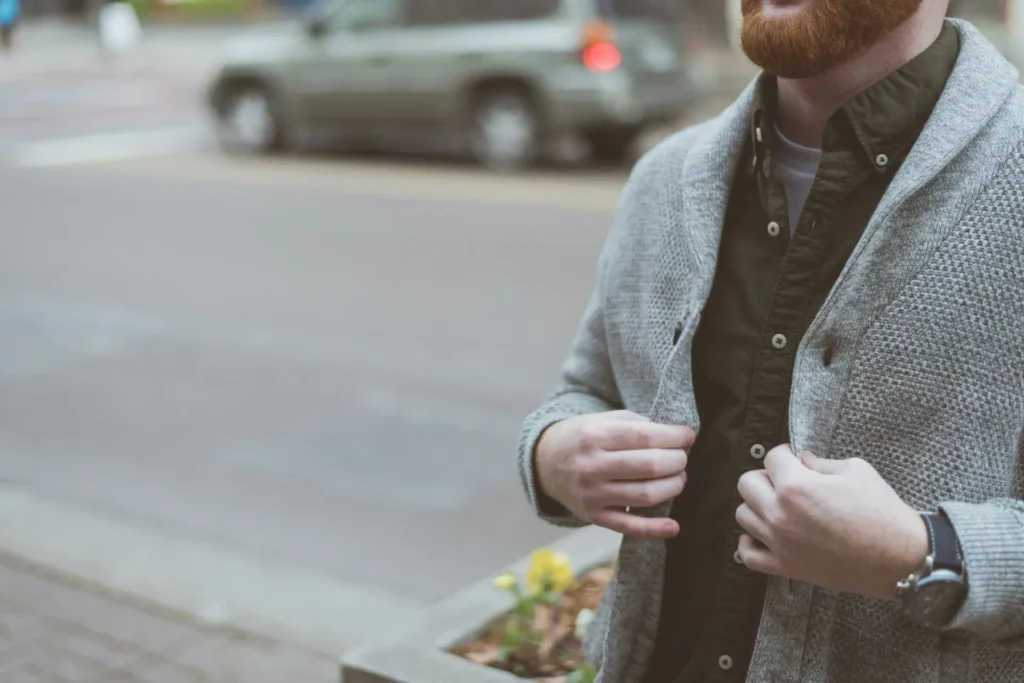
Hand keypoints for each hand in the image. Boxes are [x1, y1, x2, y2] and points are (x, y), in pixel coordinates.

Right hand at [535, 410, 694, 538]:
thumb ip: (636, 423)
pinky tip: (673, 526)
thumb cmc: (583, 438)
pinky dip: (654, 529)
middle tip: (682, 458)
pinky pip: (628, 526)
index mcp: (594, 435)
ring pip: (645, 495)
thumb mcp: (602, 420)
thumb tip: (675, 436)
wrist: (546, 463)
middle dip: (677, 461)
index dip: (673, 437)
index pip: (644, 436)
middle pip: (649, 466)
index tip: (688, 436)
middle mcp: (591, 465)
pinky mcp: (594, 516)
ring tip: (678, 478)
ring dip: (673, 487)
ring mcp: (592, 494)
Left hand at [735, 445, 928, 600]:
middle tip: (785, 481)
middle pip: (747, 483)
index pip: (771, 457)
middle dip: (765, 476)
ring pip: (743, 515)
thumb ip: (822, 463)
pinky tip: (764, 534)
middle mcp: (780, 513)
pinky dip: (750, 543)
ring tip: (778, 506)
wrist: (898, 558)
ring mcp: (779, 542)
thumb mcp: (856, 471)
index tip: (793, 458)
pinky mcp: (786, 566)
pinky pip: (748, 555)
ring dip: (757, 506)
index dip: (784, 453)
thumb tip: (803, 460)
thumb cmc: (881, 511)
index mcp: (796, 486)